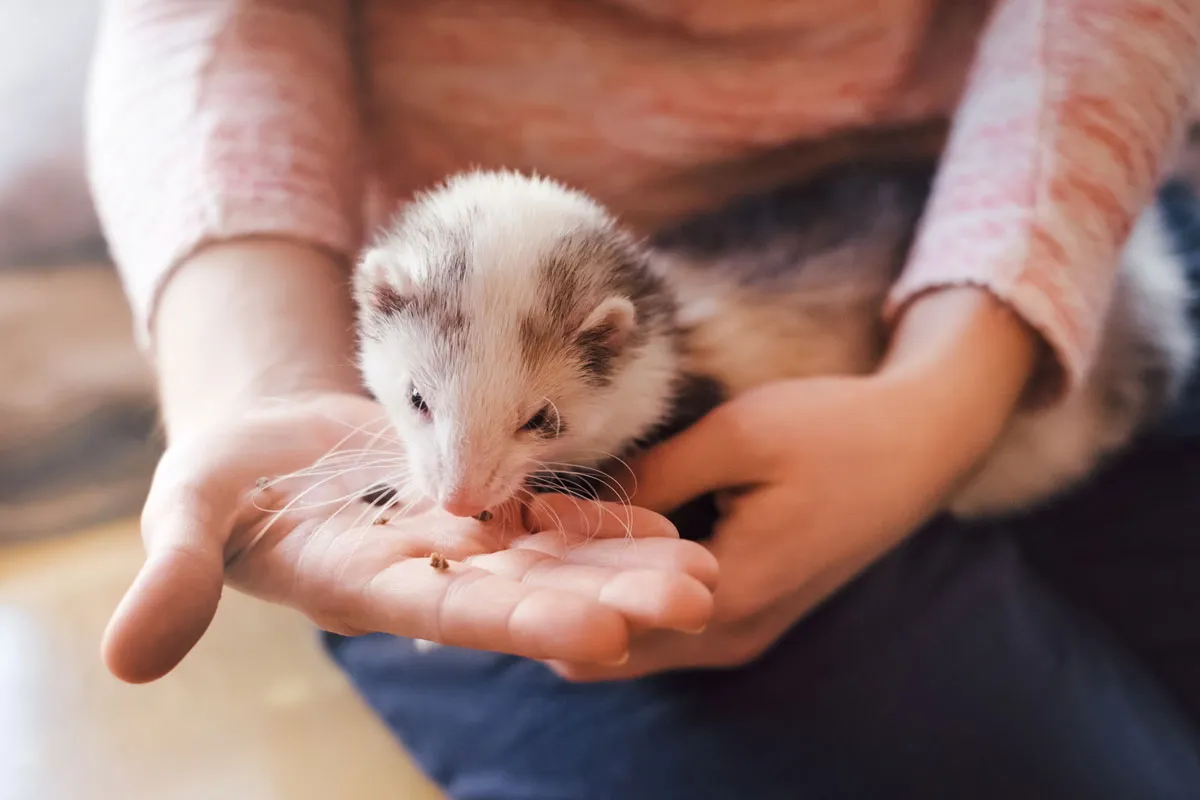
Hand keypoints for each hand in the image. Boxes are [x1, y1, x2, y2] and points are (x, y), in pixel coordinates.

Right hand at [103, 392, 716, 682]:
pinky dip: (604, 522)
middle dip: (611, 598)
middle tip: (697, 599)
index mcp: (367, 585)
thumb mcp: (185, 512)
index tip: (602, 636)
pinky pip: (550, 514)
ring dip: (629, 564)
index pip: (453, 612)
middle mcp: (429, 572)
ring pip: (555, 557)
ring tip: (706, 569)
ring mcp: (462, 537)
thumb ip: (171, 573)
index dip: (524, 623)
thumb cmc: (224, 480)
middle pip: (528, 591)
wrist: (270, 444)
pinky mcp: (482, 498)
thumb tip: (127, 657)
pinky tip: (668, 523)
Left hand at [545, 289, 1037, 680]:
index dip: (540, 580)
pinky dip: (619, 595)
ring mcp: (743, 633)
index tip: (496, 530)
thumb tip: (564, 509)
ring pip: (630, 643)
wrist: (922, 446)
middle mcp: (731, 636)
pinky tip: (591, 543)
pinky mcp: (749, 614)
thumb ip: (650, 482)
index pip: (599, 619)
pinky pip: (662, 626)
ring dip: (583, 599)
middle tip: (503, 540)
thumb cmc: (835, 432)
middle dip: (550, 601)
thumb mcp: (736, 437)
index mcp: (729, 596)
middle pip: (605, 651)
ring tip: (535, 536)